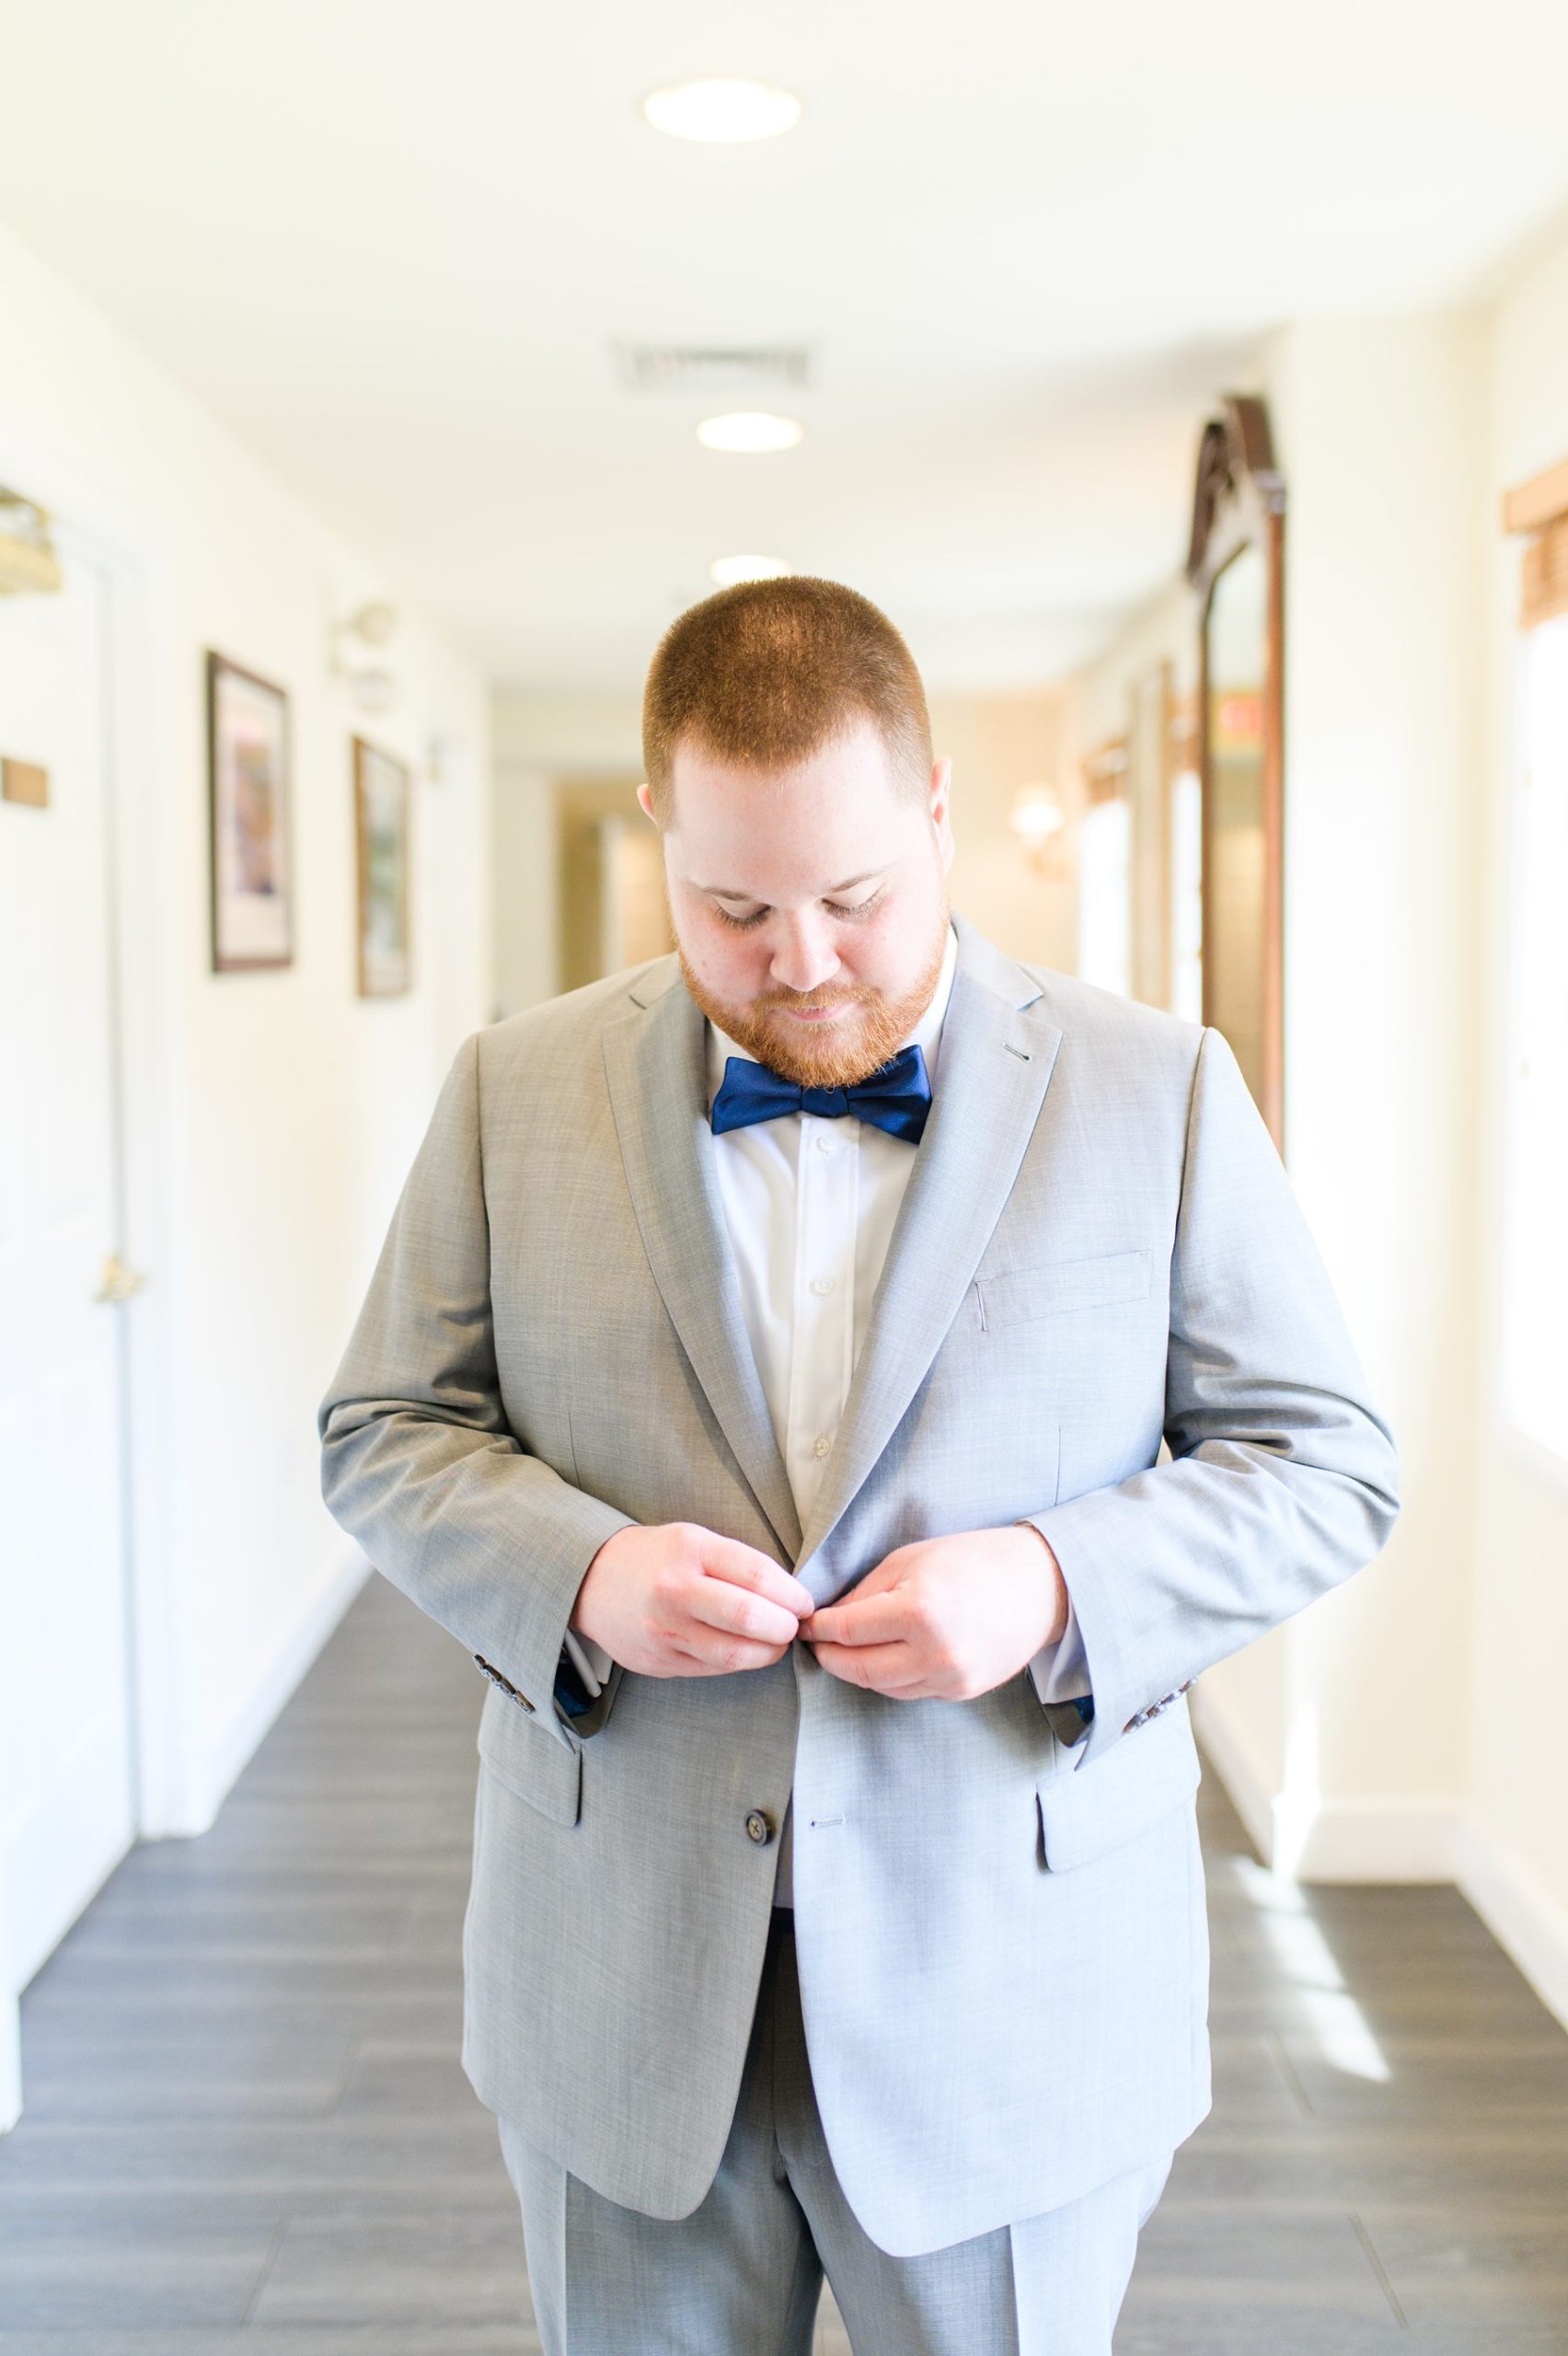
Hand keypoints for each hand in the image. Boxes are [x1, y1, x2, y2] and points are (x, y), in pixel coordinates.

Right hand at [570, 1521, 814, 1678]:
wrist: (592, 1581)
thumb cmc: (656, 1558)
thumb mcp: (694, 1539)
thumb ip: (737, 1564)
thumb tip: (789, 1596)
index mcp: (689, 1549)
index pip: (757, 1576)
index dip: (792, 1595)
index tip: (804, 1602)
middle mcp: (674, 1590)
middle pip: (749, 1618)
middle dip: (785, 1627)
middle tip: (793, 1625)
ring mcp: (664, 1631)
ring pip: (734, 1654)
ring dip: (768, 1652)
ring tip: (776, 1642)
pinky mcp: (658, 1662)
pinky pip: (713, 1669)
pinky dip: (739, 1662)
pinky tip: (745, 1650)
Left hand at [801, 1523, 1067, 1701]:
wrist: (1039, 1585)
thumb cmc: (972, 1560)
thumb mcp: (910, 1560)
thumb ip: (865, 1593)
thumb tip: (828, 1619)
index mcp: (920, 1611)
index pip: (847, 1631)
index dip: (818, 1629)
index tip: (806, 1623)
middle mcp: (935, 1653)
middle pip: (858, 1669)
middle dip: (829, 1657)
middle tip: (815, 1643)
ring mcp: (951, 1679)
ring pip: (882, 1687)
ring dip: (856, 1670)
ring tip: (843, 1650)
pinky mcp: (961, 1693)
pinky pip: (909, 1691)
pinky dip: (889, 1677)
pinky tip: (883, 1656)